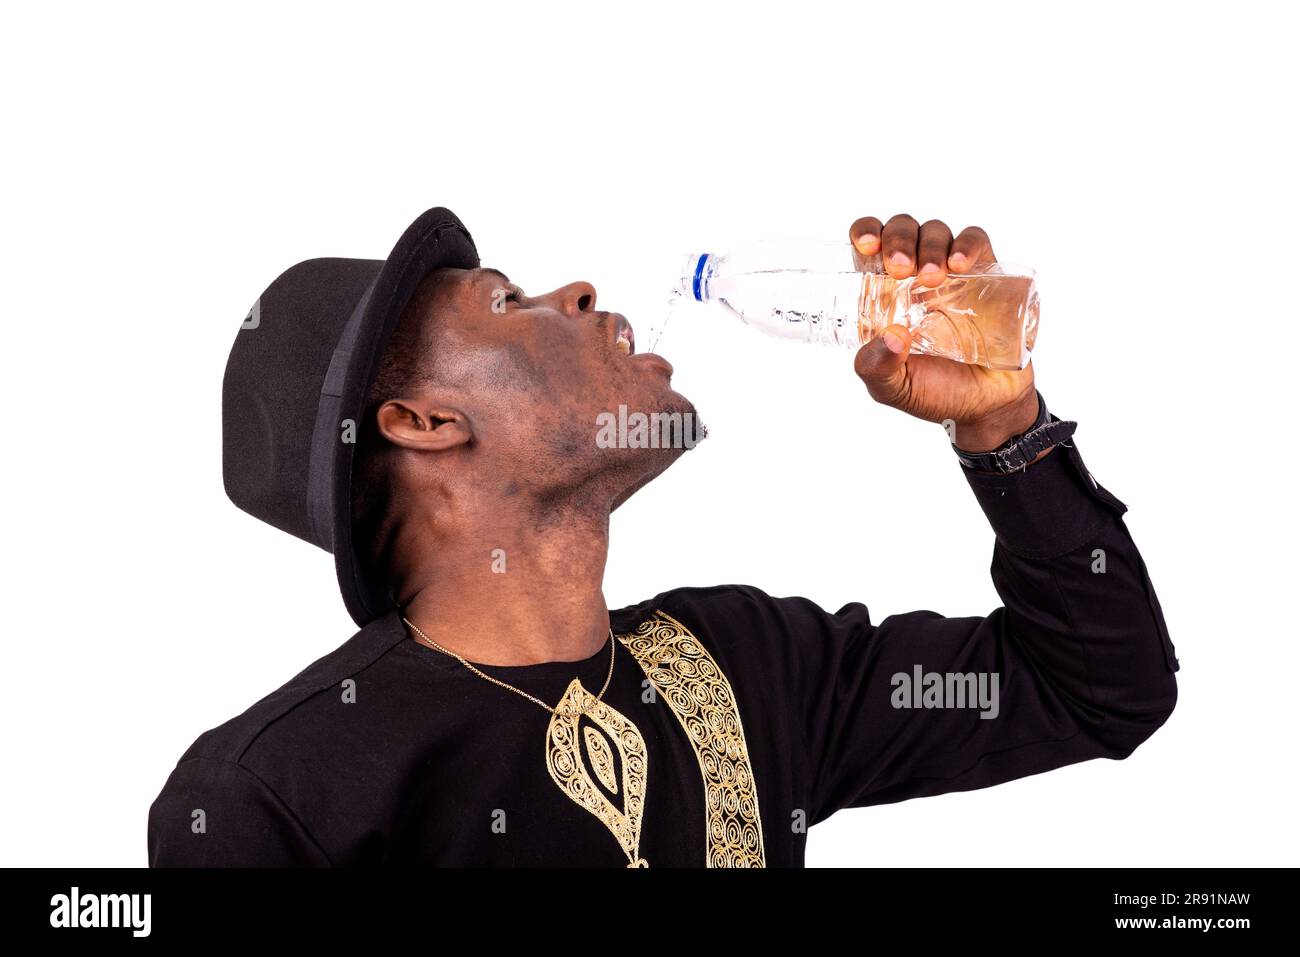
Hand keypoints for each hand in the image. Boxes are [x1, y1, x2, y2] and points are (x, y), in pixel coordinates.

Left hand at [848, 213, 1038, 451]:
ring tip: (934, 277)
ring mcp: (950, 274)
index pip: (868, 247)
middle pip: (901, 231)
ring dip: (930, 244)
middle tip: (902, 269)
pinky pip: (977, 242)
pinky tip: (960, 265)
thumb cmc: (934, 393)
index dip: (865, 232)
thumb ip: (877, 368)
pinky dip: (967, 244)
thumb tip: (890, 334)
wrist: (987, 406)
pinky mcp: (986, 275)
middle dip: (898, 238)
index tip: (868, 246)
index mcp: (882, 295)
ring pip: (935, 232)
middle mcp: (913, 277)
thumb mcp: (893, 389)